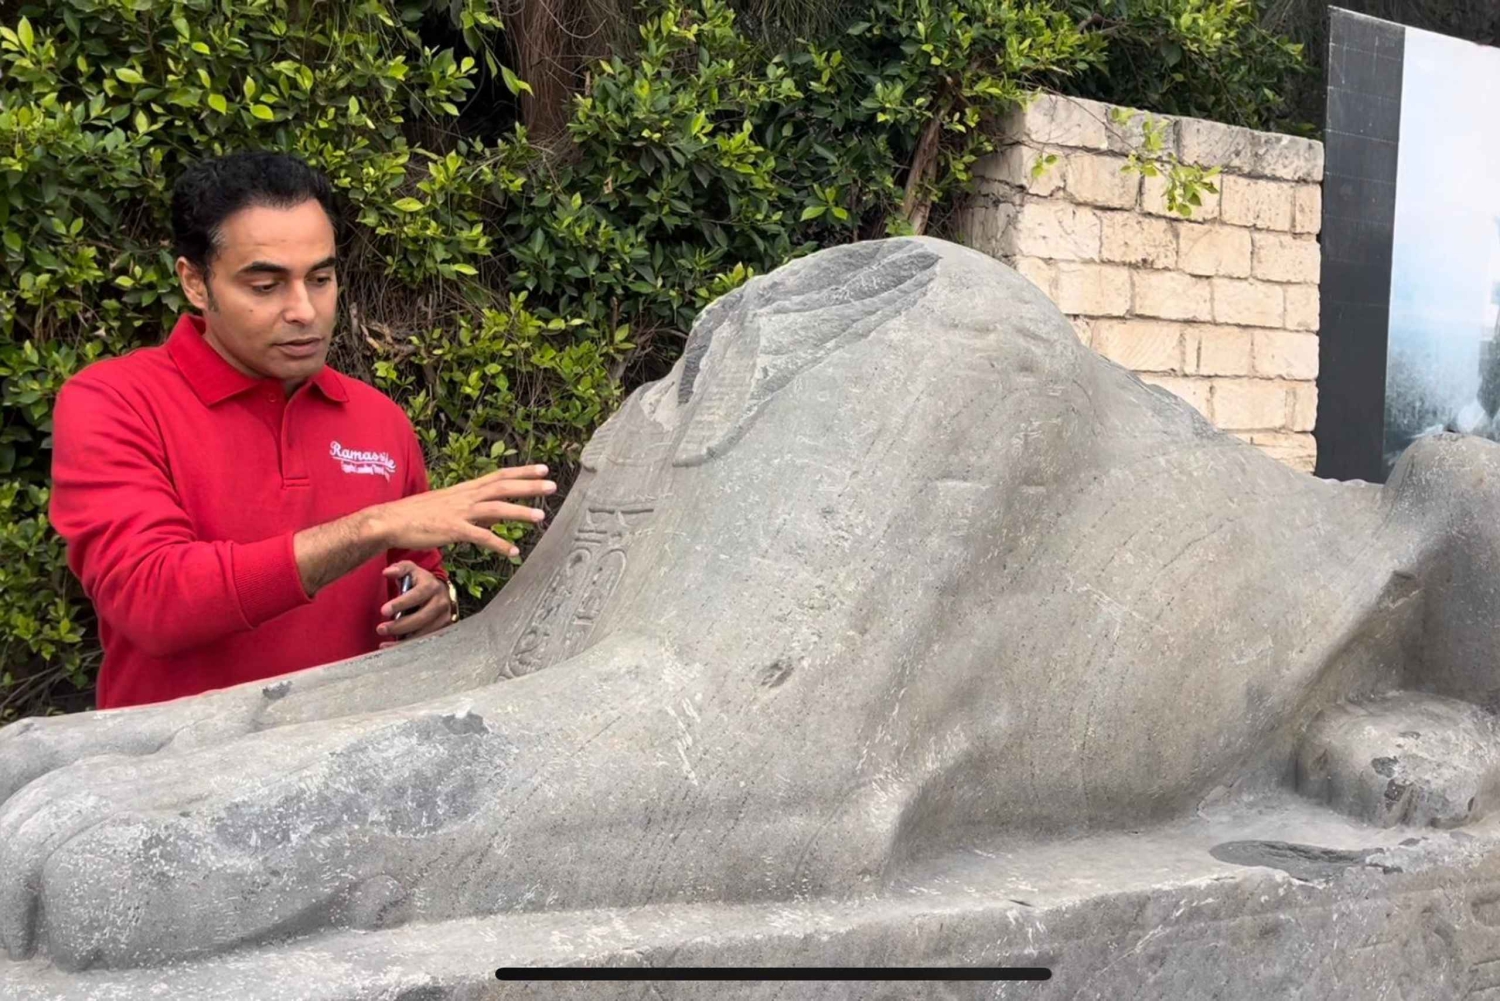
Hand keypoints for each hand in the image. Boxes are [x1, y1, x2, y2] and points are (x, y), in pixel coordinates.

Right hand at [367, 464, 555, 557]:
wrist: (390, 521)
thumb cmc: (417, 515)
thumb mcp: (449, 505)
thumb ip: (473, 509)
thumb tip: (494, 514)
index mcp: (465, 490)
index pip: (498, 476)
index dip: (522, 472)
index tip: (543, 469)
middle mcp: (465, 497)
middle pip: (502, 487)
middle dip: (529, 486)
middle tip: (552, 485)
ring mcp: (459, 512)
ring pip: (495, 508)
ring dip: (519, 512)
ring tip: (541, 517)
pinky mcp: (451, 530)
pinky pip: (479, 537)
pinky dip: (497, 544)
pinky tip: (512, 552)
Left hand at [377, 562, 449, 645]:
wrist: (441, 591)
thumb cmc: (420, 581)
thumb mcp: (411, 570)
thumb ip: (399, 569)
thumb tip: (386, 572)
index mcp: (431, 587)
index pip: (416, 596)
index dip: (400, 604)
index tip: (383, 611)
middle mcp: (440, 603)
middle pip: (420, 618)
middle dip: (399, 626)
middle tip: (380, 629)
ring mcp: (443, 618)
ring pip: (424, 633)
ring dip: (403, 640)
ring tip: (384, 643)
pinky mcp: (443, 630)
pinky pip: (425, 641)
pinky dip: (408, 646)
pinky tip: (393, 648)